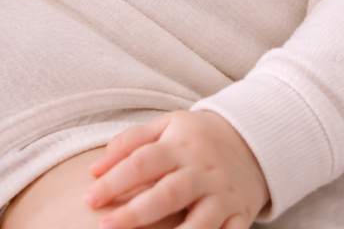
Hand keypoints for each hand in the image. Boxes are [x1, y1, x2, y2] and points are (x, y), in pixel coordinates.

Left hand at [83, 110, 269, 228]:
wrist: (254, 138)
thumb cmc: (197, 137)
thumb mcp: (167, 126)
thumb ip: (130, 143)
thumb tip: (94, 170)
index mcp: (182, 145)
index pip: (144, 162)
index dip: (114, 181)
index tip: (88, 199)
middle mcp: (202, 170)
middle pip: (168, 194)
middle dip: (136, 214)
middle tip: (104, 228)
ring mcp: (222, 195)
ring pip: (200, 222)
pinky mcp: (239, 214)